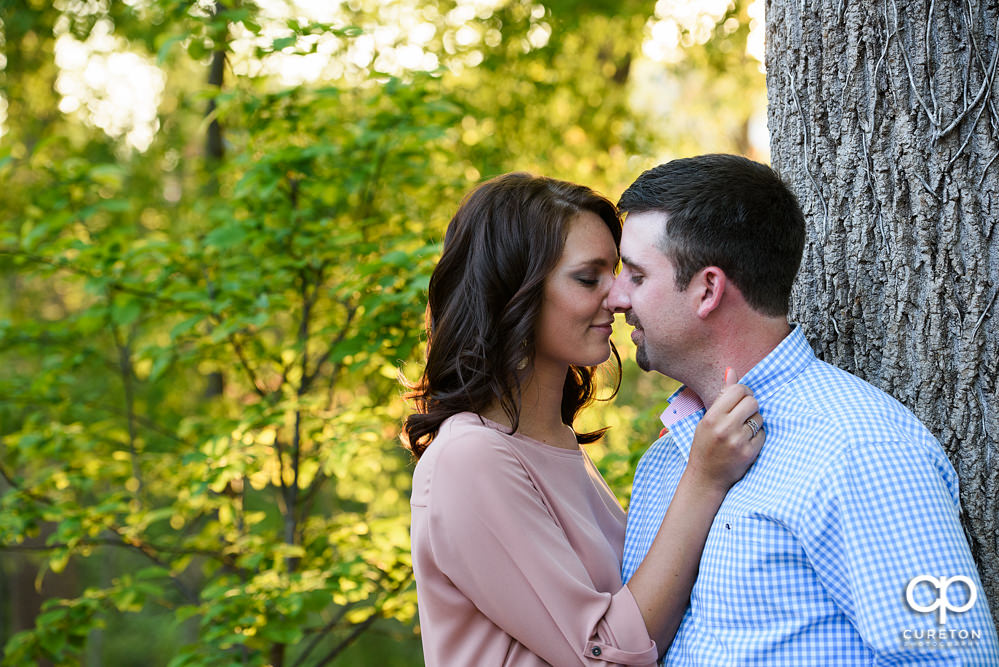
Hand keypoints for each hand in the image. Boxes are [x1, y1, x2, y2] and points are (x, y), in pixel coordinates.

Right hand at [686, 367, 764, 493]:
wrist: (706, 477)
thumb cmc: (705, 444)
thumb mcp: (707, 419)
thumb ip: (721, 396)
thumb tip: (731, 370)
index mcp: (712, 417)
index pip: (737, 390)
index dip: (743, 392)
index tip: (741, 398)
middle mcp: (725, 428)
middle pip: (752, 402)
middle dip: (750, 405)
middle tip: (744, 413)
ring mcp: (738, 441)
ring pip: (759, 418)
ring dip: (755, 421)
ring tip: (742, 429)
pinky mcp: (749, 453)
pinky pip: (762, 434)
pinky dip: (757, 435)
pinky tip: (746, 441)